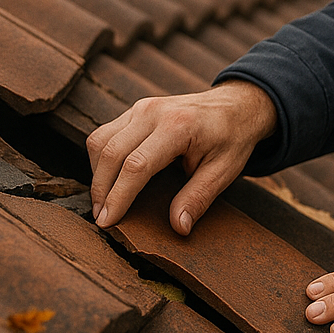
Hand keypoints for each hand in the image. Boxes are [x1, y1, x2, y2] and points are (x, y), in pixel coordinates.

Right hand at [86, 80, 276, 233]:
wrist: (237, 105)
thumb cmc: (232, 138)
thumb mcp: (224, 171)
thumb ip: (198, 198)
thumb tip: (178, 228)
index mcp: (178, 126)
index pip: (136, 165)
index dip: (118, 197)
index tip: (108, 222)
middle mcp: (154, 112)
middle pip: (111, 153)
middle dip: (101, 190)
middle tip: (102, 220)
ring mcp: (142, 108)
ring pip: (100, 141)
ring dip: (97, 174)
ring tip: (104, 203)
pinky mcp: (136, 110)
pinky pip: (106, 133)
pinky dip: (102, 158)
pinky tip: (110, 180)